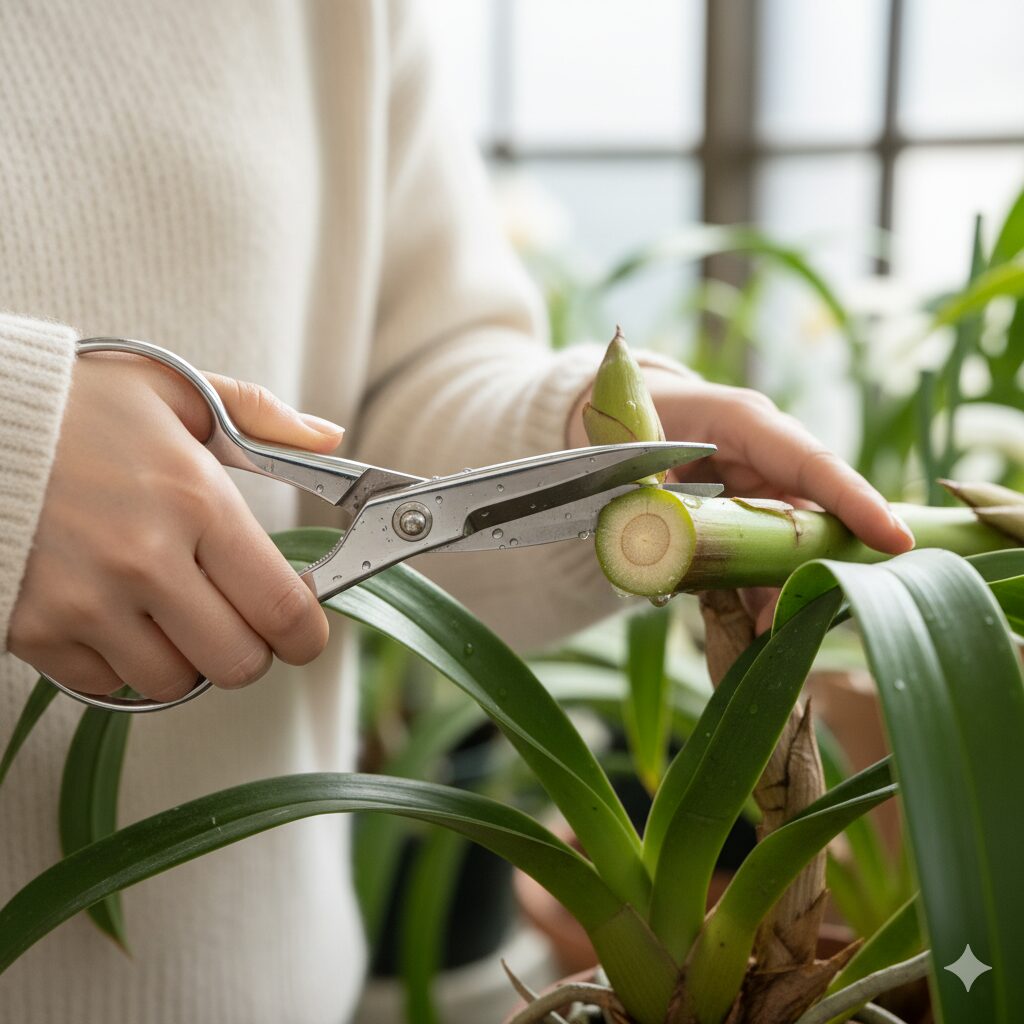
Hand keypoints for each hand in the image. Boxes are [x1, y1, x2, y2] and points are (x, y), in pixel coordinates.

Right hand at [8, 352, 345, 700]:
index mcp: (195, 501)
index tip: (304, 631)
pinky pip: (107, 685)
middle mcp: (145, 560)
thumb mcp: (176, 392)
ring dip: (185, 657)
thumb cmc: (78, 408)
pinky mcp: (34, 632)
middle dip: (250, 648)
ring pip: (175, 683)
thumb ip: (261, 417)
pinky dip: (121, 662)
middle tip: (234, 618)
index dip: (307, 634)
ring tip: (166, 607)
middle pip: (238, 663)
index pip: (283, 608)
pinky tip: (113, 614)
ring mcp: (86, 603)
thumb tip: (331, 439)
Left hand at [568, 367, 913, 632]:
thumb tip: (654, 546)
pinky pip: (760, 559)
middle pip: (812, 517)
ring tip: (764, 633)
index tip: (895, 540)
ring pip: (788, 547)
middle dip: (812, 569)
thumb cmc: (634, 417)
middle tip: (798, 618)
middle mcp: (765, 457)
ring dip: (778, 592)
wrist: (621, 414)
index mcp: (747, 422)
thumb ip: (648, 490)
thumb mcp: (634, 446)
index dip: (854, 501)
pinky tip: (747, 627)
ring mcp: (759, 488)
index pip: (812, 463)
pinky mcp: (746, 516)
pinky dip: (753, 593)